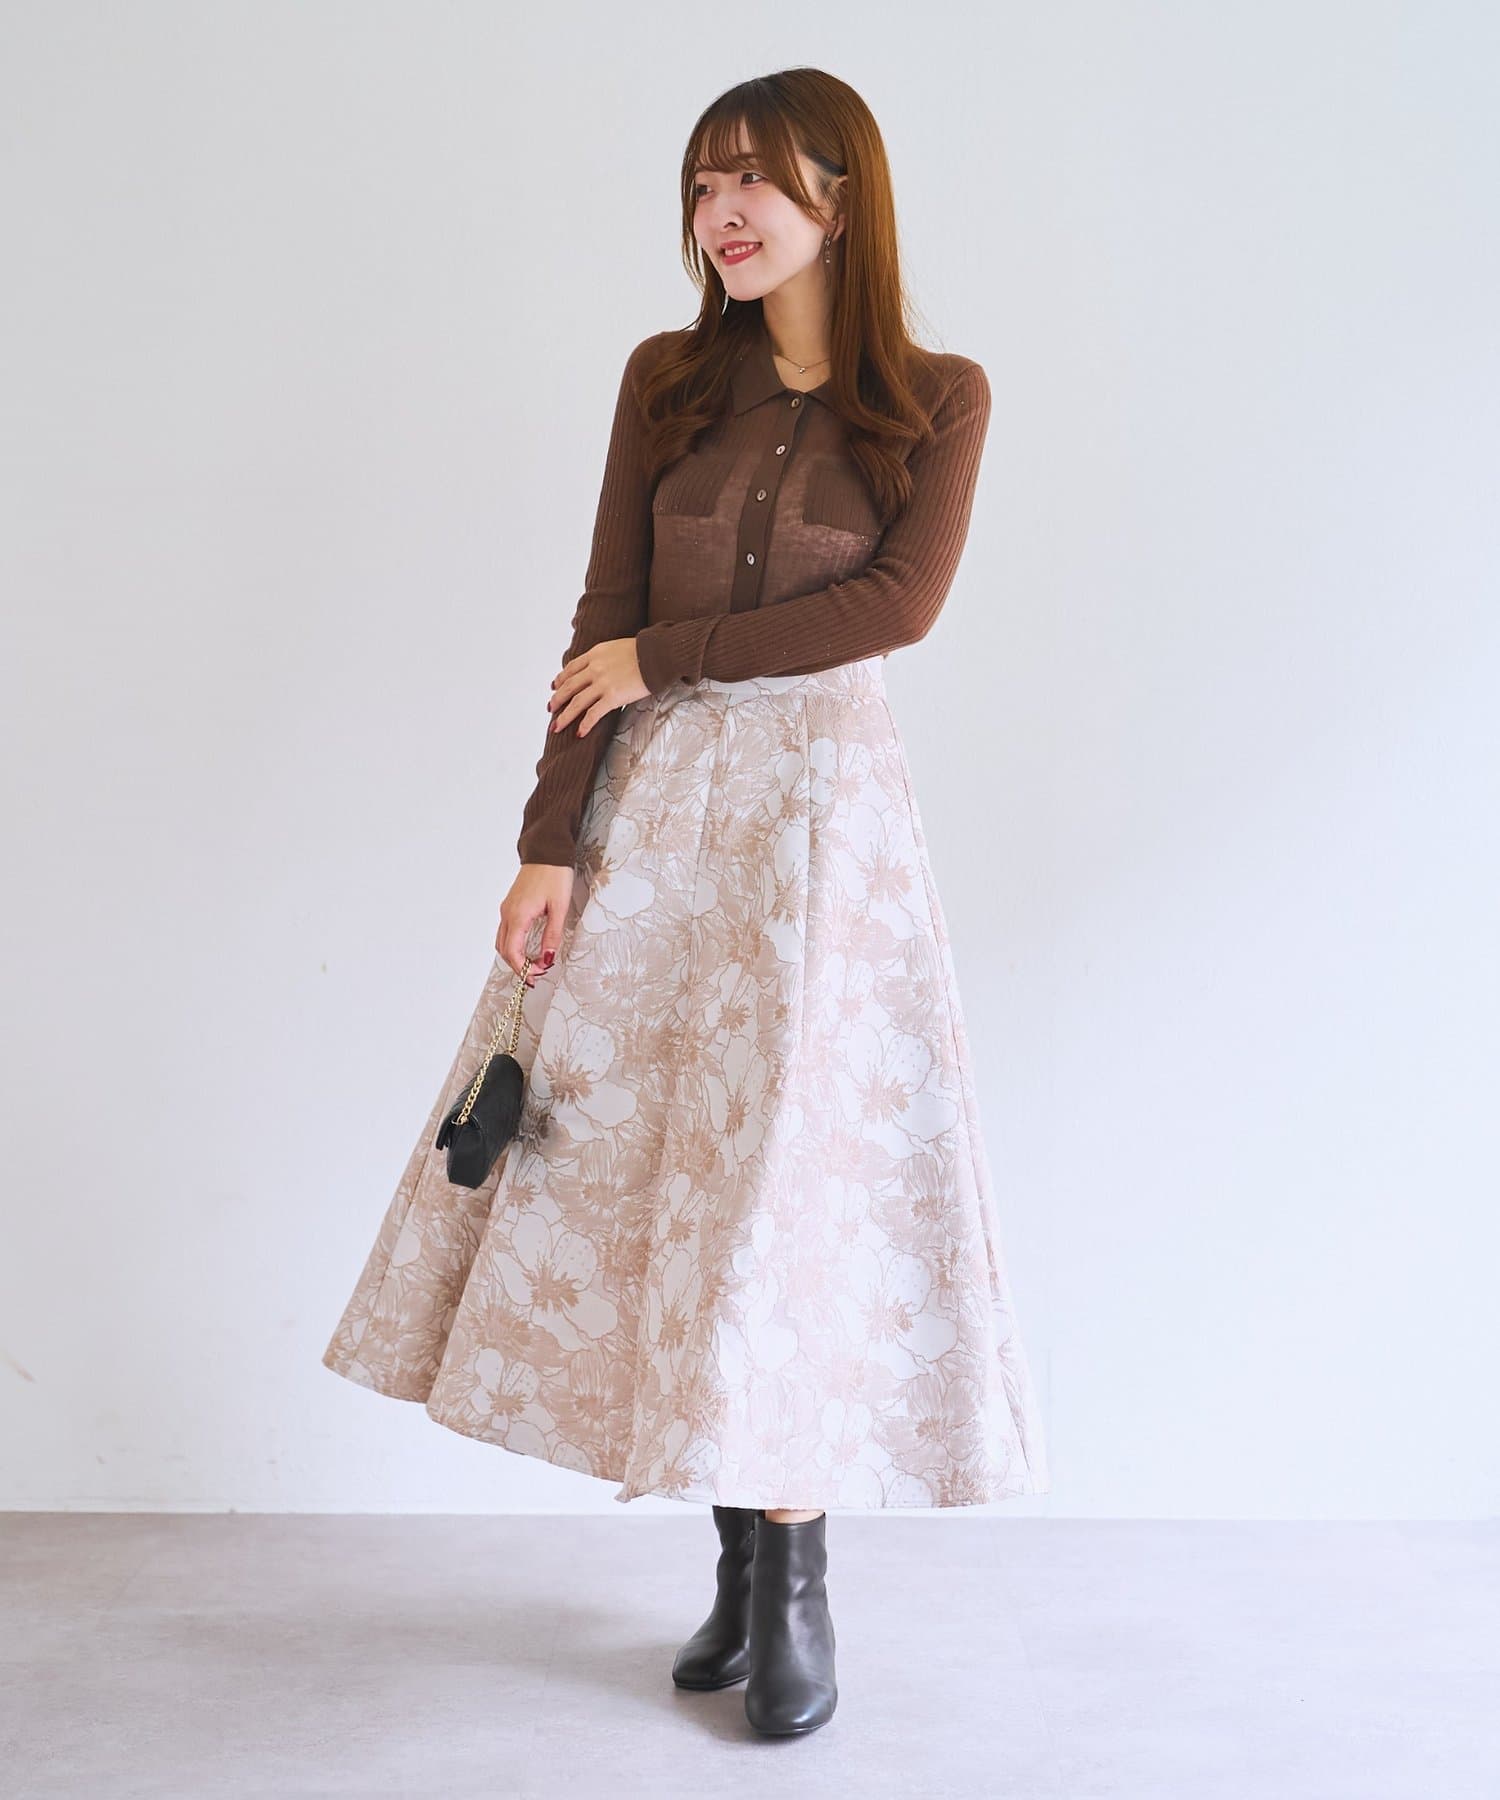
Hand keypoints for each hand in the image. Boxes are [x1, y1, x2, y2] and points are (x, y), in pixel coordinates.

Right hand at [496, 863, 573, 985]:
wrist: (547, 852)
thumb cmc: (554, 874)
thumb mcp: (560, 907)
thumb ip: (553, 935)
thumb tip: (548, 958)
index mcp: (518, 915)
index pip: (512, 952)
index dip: (523, 969)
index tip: (538, 975)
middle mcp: (508, 913)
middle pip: (504, 950)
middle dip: (518, 966)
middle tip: (536, 974)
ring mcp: (507, 909)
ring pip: (502, 941)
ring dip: (515, 956)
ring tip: (533, 964)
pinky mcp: (510, 905)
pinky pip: (506, 931)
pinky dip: (513, 945)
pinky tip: (528, 948)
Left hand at [547, 637, 647, 736]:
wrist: (657, 655)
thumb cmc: (645, 651)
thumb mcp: (617, 647)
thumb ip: (605, 657)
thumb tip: (602, 666)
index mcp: (595, 654)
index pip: (571, 668)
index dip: (560, 679)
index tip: (554, 687)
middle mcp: (595, 668)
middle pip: (569, 686)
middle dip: (557, 699)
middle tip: (550, 709)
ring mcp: (603, 683)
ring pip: (576, 702)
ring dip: (564, 716)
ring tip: (556, 726)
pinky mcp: (613, 696)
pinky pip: (594, 713)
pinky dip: (585, 724)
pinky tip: (580, 733)